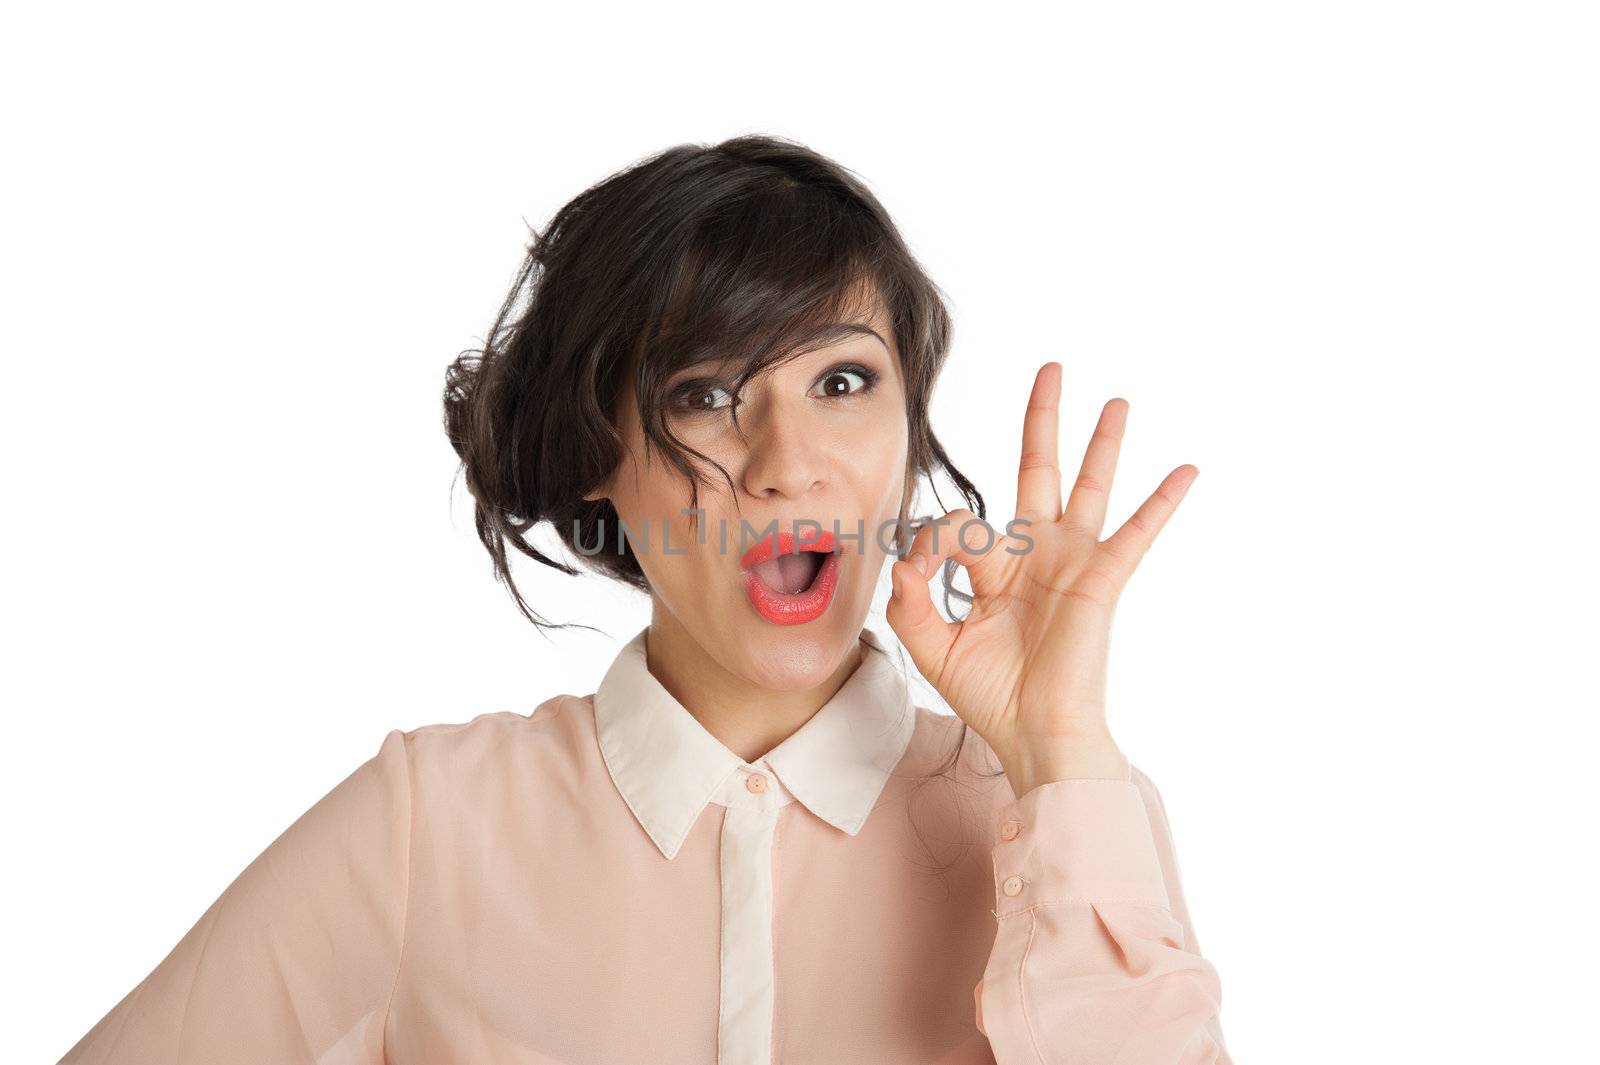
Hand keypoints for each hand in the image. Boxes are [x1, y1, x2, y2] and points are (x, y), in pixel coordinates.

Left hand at [885, 362, 1197, 798]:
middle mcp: (1037, 556)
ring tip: (1116, 401)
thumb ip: (911, 598)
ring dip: (1102, 442)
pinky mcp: (1100, 581)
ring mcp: (1072, 564)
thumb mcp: (931, 645)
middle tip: (1050, 371)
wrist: (1033, 737)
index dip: (929, 541)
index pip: (961, 522)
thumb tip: (911, 555)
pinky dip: (1161, 502)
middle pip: (1039, 471)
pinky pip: (1136, 533)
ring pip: (1089, 487)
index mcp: (996, 569)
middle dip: (1043, 421)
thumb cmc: (991, 697)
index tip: (918, 574)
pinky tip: (1186, 469)